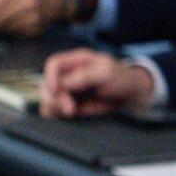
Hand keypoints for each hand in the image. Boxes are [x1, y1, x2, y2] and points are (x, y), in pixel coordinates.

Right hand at [41, 48, 156, 117]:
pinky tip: (68, 115)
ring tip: (72, 112)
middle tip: (70, 109)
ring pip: (46, 98)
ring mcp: (65, 90)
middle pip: (46, 84)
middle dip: (55, 98)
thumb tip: (62, 85)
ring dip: (54, 107)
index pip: (53, 64)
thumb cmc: (120, 78)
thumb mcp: (105, 72)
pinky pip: (51, 109)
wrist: (128, 94)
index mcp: (75, 61)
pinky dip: (55, 113)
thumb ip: (83, 76)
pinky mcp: (66, 103)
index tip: (57, 90)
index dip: (50, 76)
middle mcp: (67, 74)